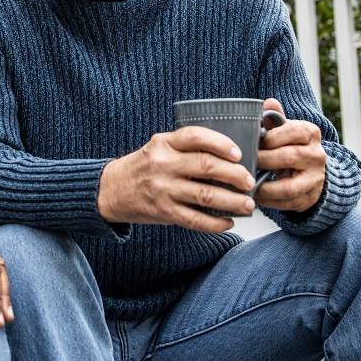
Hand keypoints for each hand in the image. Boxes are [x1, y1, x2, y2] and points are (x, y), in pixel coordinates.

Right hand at [97, 126, 257, 231]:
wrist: (111, 190)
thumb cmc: (143, 167)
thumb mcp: (159, 147)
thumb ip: (185, 147)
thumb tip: (229, 156)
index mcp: (163, 143)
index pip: (196, 137)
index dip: (221, 144)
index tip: (239, 153)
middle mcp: (163, 165)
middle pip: (206, 166)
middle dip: (235, 175)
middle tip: (250, 181)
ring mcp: (162, 189)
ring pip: (206, 195)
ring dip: (232, 201)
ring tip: (247, 204)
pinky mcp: (163, 212)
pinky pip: (195, 220)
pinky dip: (215, 223)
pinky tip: (228, 222)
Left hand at [253, 98, 326, 213]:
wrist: (311, 172)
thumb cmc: (290, 146)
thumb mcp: (285, 130)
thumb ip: (275, 119)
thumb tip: (268, 103)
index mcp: (310, 133)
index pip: (292, 131)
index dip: (270, 138)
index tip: (253, 142)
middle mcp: (317, 155)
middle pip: (289, 157)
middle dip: (264, 160)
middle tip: (245, 162)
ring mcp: (315, 178)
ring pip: (290, 186)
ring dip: (265, 186)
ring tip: (247, 182)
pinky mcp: (309, 197)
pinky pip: (287, 202)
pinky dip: (268, 201)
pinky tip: (254, 197)